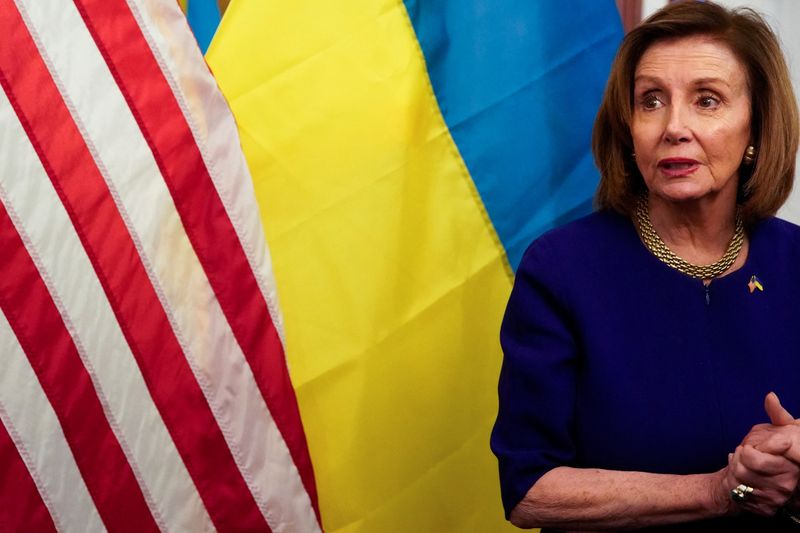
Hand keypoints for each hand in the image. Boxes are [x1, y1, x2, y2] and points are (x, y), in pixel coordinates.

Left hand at [733, 393, 799, 513]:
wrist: (774, 476)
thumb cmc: (777, 447)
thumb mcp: (779, 428)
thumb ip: (777, 414)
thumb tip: (770, 395)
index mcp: (792, 464)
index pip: (752, 458)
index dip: (744, 451)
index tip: (746, 447)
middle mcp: (788, 483)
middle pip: (742, 470)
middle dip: (737, 459)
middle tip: (742, 454)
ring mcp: (778, 498)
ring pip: (739, 483)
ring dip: (734, 471)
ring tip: (741, 465)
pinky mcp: (767, 510)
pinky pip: (741, 498)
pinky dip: (735, 488)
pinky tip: (741, 481)